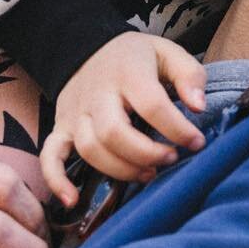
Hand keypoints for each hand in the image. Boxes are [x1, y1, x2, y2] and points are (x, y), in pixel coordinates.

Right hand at [39, 32, 206, 207]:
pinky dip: (56, 180)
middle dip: (146, 154)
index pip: (151, 104)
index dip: (177, 129)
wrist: (88, 47)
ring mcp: (75, 113)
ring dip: (120, 170)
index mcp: (127, 73)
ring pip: (90, 149)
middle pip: (114, 132)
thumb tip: (198, 106)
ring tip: (148, 173)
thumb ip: (189, 76)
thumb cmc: (135, 57)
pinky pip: (50, 156)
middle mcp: (97, 94)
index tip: (196, 142)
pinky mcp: (60, 128)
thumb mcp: (168, 53)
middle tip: (170, 158)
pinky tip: (73, 200)